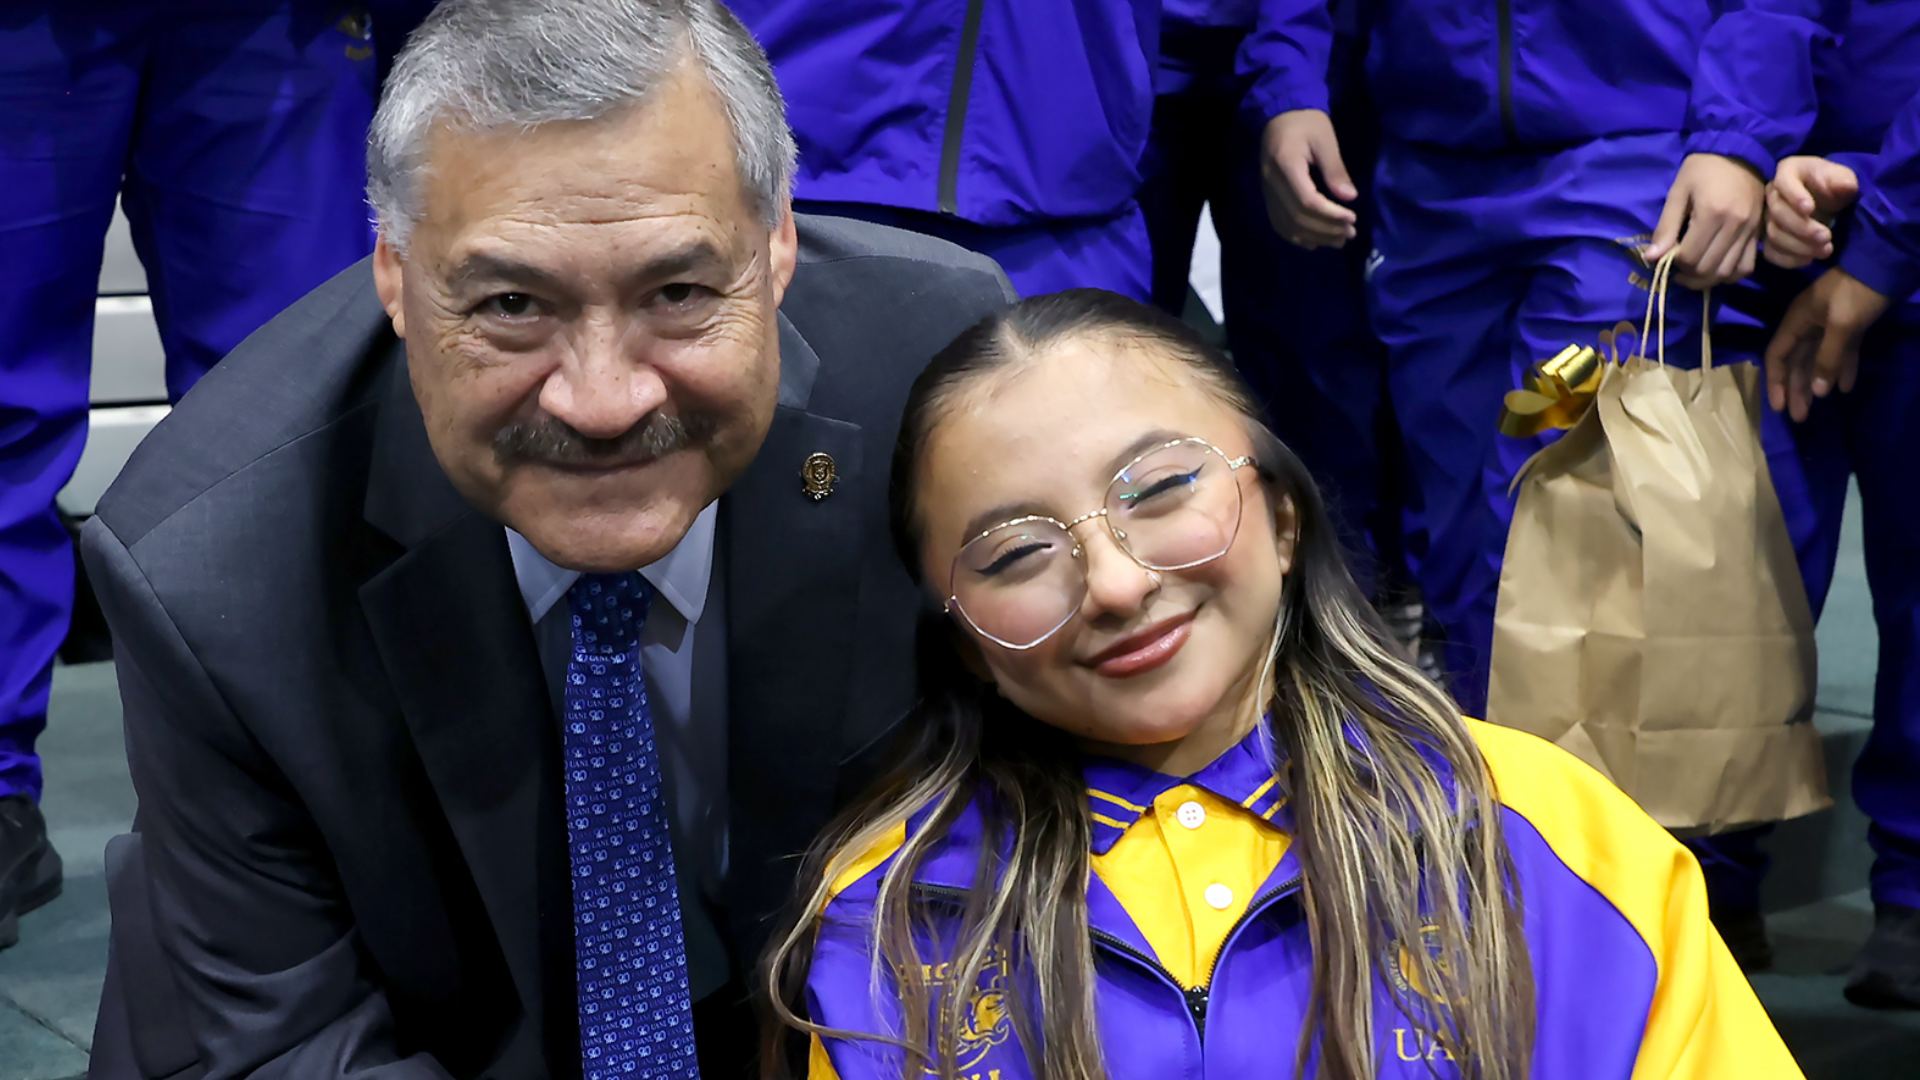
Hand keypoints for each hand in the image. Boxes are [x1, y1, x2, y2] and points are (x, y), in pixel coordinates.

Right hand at [1259, 109, 1357, 249]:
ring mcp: (1266, 192)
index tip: (1352, 218)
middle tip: (1350, 232)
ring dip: (1314, 236)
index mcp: (1286, 165)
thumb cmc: (1306, 122)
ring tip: (1338, 240)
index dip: (1330, 215)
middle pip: (1297, 217)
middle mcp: (1272, 182)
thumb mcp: (1326, 139)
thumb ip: (1335, 169)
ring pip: (1287, 225)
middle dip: (1326, 229)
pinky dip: (1297, 236)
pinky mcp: (1268, 196)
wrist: (1279, 115)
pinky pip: (1279, 223)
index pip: (1306, 201)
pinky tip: (1315, 241)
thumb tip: (1349, 198)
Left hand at [1644, 153, 1766, 287]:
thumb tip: (1651, 258)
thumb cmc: (1702, 169)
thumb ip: (1666, 227)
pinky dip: (1729, 274)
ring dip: (1706, 279)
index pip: (1690, 258)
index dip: (1674, 264)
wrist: (1740, 151)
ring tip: (1693, 271)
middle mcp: (1735, 225)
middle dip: (1688, 276)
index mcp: (1712, 213)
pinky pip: (1746, 266)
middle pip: (1708, 269)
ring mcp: (1750, 231)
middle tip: (1676, 269)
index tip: (1666, 256)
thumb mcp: (1678, 192)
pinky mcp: (1758, 233)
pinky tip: (1715, 268)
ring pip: (1727, 272)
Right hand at [1763, 156, 1859, 268]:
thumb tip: (1845, 187)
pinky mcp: (1770, 238)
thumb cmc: (1832, 182)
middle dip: (1801, 227)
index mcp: (1788, 172)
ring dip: (1798, 246)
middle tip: (1826, 236)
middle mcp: (1772, 195)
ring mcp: (1767, 218)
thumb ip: (1843, 180)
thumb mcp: (1842, 176)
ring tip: (1824, 250)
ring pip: (1773, 235)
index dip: (1794, 196)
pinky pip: (1771, 252)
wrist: (1824, 197)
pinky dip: (1788, 259)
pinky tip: (1808, 260)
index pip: (1784, 182)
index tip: (1810, 209)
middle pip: (1777, 213)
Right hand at [1763, 267, 1891, 420]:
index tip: (1779, 406)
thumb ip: (1828, 358)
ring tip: (1818, 407)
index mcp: (1797, 322)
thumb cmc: (1855, 293)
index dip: (1776, 382)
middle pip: (1796, 363)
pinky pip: (1840, 352)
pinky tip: (1845, 387)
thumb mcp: (1841, 326)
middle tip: (1800, 416)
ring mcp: (1828, 326)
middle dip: (1797, 389)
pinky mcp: (1848, 326)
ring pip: (1817, 360)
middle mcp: (1808, 325)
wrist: (1884, 266)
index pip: (1777, 356)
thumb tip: (1818, 391)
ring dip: (1817, 383)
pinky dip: (1841, 368)